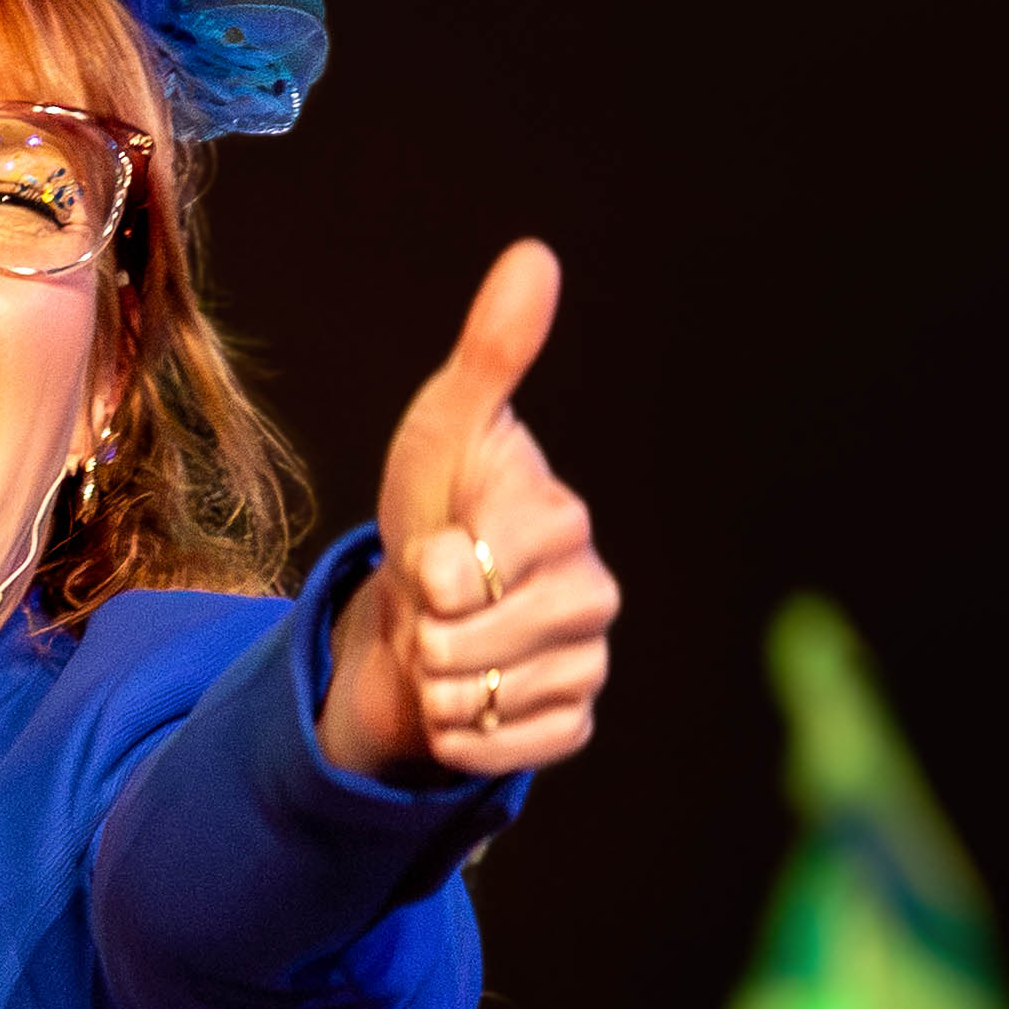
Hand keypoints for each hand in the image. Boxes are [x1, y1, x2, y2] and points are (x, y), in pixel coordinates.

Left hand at [320, 241, 613, 783]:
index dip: (425, 569)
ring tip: (445, 649)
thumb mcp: (443, 429)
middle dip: (422, 632)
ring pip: (480, 700)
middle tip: (431, 609)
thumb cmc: (434, 509)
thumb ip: (490, 355)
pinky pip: (498, 750)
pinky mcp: (569, 725)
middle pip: (465, 644)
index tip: (429, 551)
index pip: (465, 567)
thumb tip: (534, 257)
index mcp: (563, 521)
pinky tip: (463, 699)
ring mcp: (587, 663)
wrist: (416, 609)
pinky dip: (458, 736)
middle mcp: (592, 592)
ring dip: (435, 685)